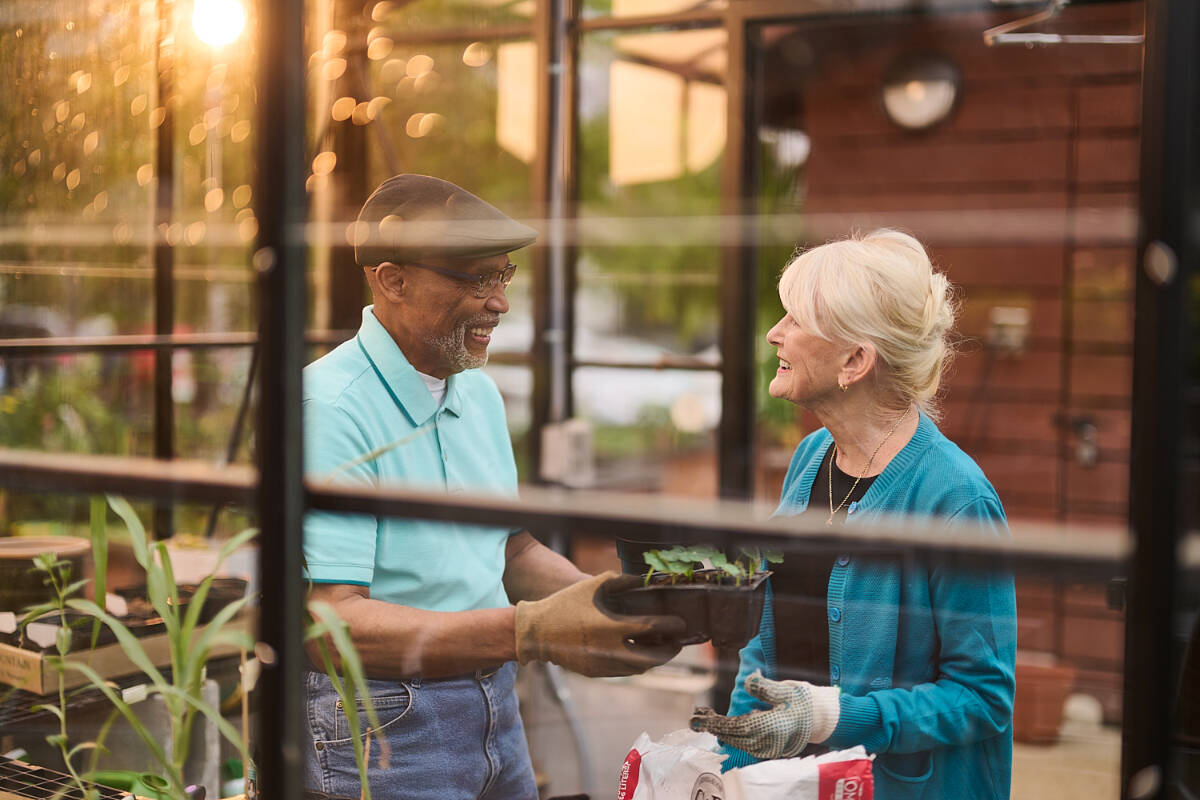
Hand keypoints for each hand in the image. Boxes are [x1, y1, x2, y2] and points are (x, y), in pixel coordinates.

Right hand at [514, 571, 686, 676]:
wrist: (537, 632)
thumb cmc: (566, 604)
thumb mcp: (592, 586)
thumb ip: (621, 581)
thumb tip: (643, 580)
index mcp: (613, 626)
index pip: (653, 628)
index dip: (671, 626)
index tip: (680, 623)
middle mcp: (611, 650)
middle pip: (652, 658)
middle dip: (670, 651)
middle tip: (677, 643)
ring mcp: (603, 665)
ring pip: (640, 668)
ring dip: (654, 660)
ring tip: (661, 648)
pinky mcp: (596, 673)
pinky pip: (624, 672)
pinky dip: (636, 664)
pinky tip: (640, 654)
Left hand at [689, 671, 839, 758]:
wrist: (823, 718)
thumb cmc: (805, 701)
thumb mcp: (787, 689)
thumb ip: (765, 687)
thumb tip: (748, 680)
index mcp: (771, 728)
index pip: (736, 727)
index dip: (716, 723)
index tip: (700, 718)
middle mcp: (768, 742)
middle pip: (733, 736)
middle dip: (713, 727)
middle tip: (694, 719)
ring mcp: (768, 747)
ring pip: (737, 741)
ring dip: (720, 730)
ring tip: (704, 719)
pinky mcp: (769, 746)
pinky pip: (745, 743)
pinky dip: (731, 734)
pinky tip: (723, 725)